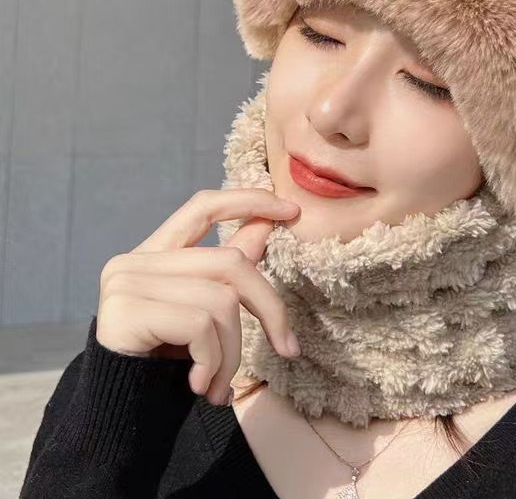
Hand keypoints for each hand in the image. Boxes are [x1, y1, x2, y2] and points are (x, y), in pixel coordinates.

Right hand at [95, 188, 300, 405]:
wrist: (118, 419)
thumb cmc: (166, 363)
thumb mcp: (204, 313)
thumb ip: (229, 270)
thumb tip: (266, 224)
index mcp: (155, 253)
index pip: (204, 207)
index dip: (248, 201)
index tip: (291, 210)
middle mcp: (135, 261)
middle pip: (231, 263)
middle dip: (270, 308)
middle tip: (289, 349)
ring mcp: (126, 283)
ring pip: (221, 301)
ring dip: (233, 353)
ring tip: (219, 385)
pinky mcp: (124, 312)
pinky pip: (199, 326)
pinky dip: (212, 362)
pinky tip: (199, 385)